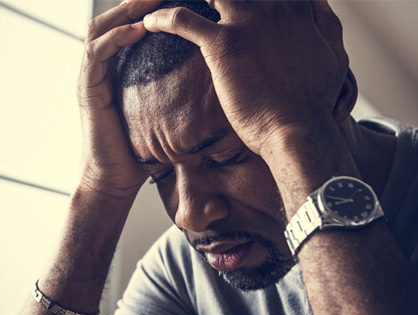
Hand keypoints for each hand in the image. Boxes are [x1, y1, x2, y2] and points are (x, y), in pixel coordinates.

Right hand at [77, 0, 160, 196]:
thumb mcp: (161, 117)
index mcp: (116, 73)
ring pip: (100, 30)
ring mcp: (91, 78)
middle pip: (113, 21)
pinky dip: (116, 38)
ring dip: (126, 12)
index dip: (146, 12)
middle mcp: (101, 70)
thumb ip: (174, 98)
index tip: (173, 2)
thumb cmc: (141, 151)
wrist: (117, 179)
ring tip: (152, 2)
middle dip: (137, 3)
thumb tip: (209, 89)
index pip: (127, 29)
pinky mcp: (87, 90)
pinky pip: (97, 54)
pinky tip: (138, 30)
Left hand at [142, 0, 348, 156]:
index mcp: (295, 6)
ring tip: (160, 5)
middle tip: (203, 5)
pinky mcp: (224, 44)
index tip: (228, 6)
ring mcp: (246, 21)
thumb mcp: (335, 54)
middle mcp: (271, 5)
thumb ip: (325, 24)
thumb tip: (318, 6)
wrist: (298, 129)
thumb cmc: (316, 100)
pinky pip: (182, 20)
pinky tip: (150, 24)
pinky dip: (163, 19)